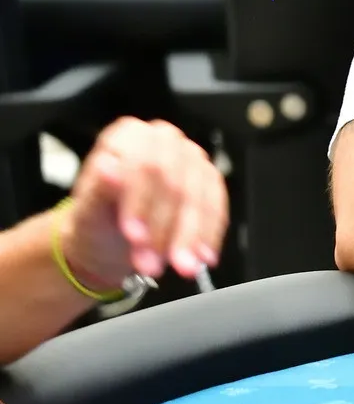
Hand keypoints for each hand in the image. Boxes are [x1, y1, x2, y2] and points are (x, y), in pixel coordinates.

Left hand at [60, 118, 226, 287]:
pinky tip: (201, 255)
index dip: (142, 202)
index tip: (134, 236)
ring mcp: (190, 160)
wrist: (111, 242)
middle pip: (175, 183)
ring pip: (198, 198)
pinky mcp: (209, 181)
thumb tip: (108, 168)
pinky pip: (217, 207)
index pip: (144, 164)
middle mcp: (163, 142)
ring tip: (178, 266)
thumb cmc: (95, 222)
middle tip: (154, 262)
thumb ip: (97, 190)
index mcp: (128, 136)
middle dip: (166, 229)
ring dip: (189, 237)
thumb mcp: (87, 212)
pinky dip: (209, 235)